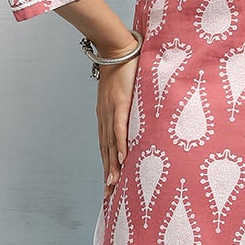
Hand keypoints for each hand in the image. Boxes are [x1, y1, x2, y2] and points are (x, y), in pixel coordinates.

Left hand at [96, 54, 140, 198]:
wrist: (117, 49)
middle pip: (105, 151)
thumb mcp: (124, 93)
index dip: (106, 167)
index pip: (105, 146)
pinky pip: (119, 128)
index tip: (109, 185)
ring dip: (111, 166)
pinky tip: (121, 159)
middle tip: (109, 195)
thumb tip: (139, 118)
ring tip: (114, 184)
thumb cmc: (123, 69)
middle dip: (107, 174)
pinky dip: (119, 145)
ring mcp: (111, 111)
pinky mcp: (120, 104)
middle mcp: (105, 117)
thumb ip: (128, 106)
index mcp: (106, 116)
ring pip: (110, 144)